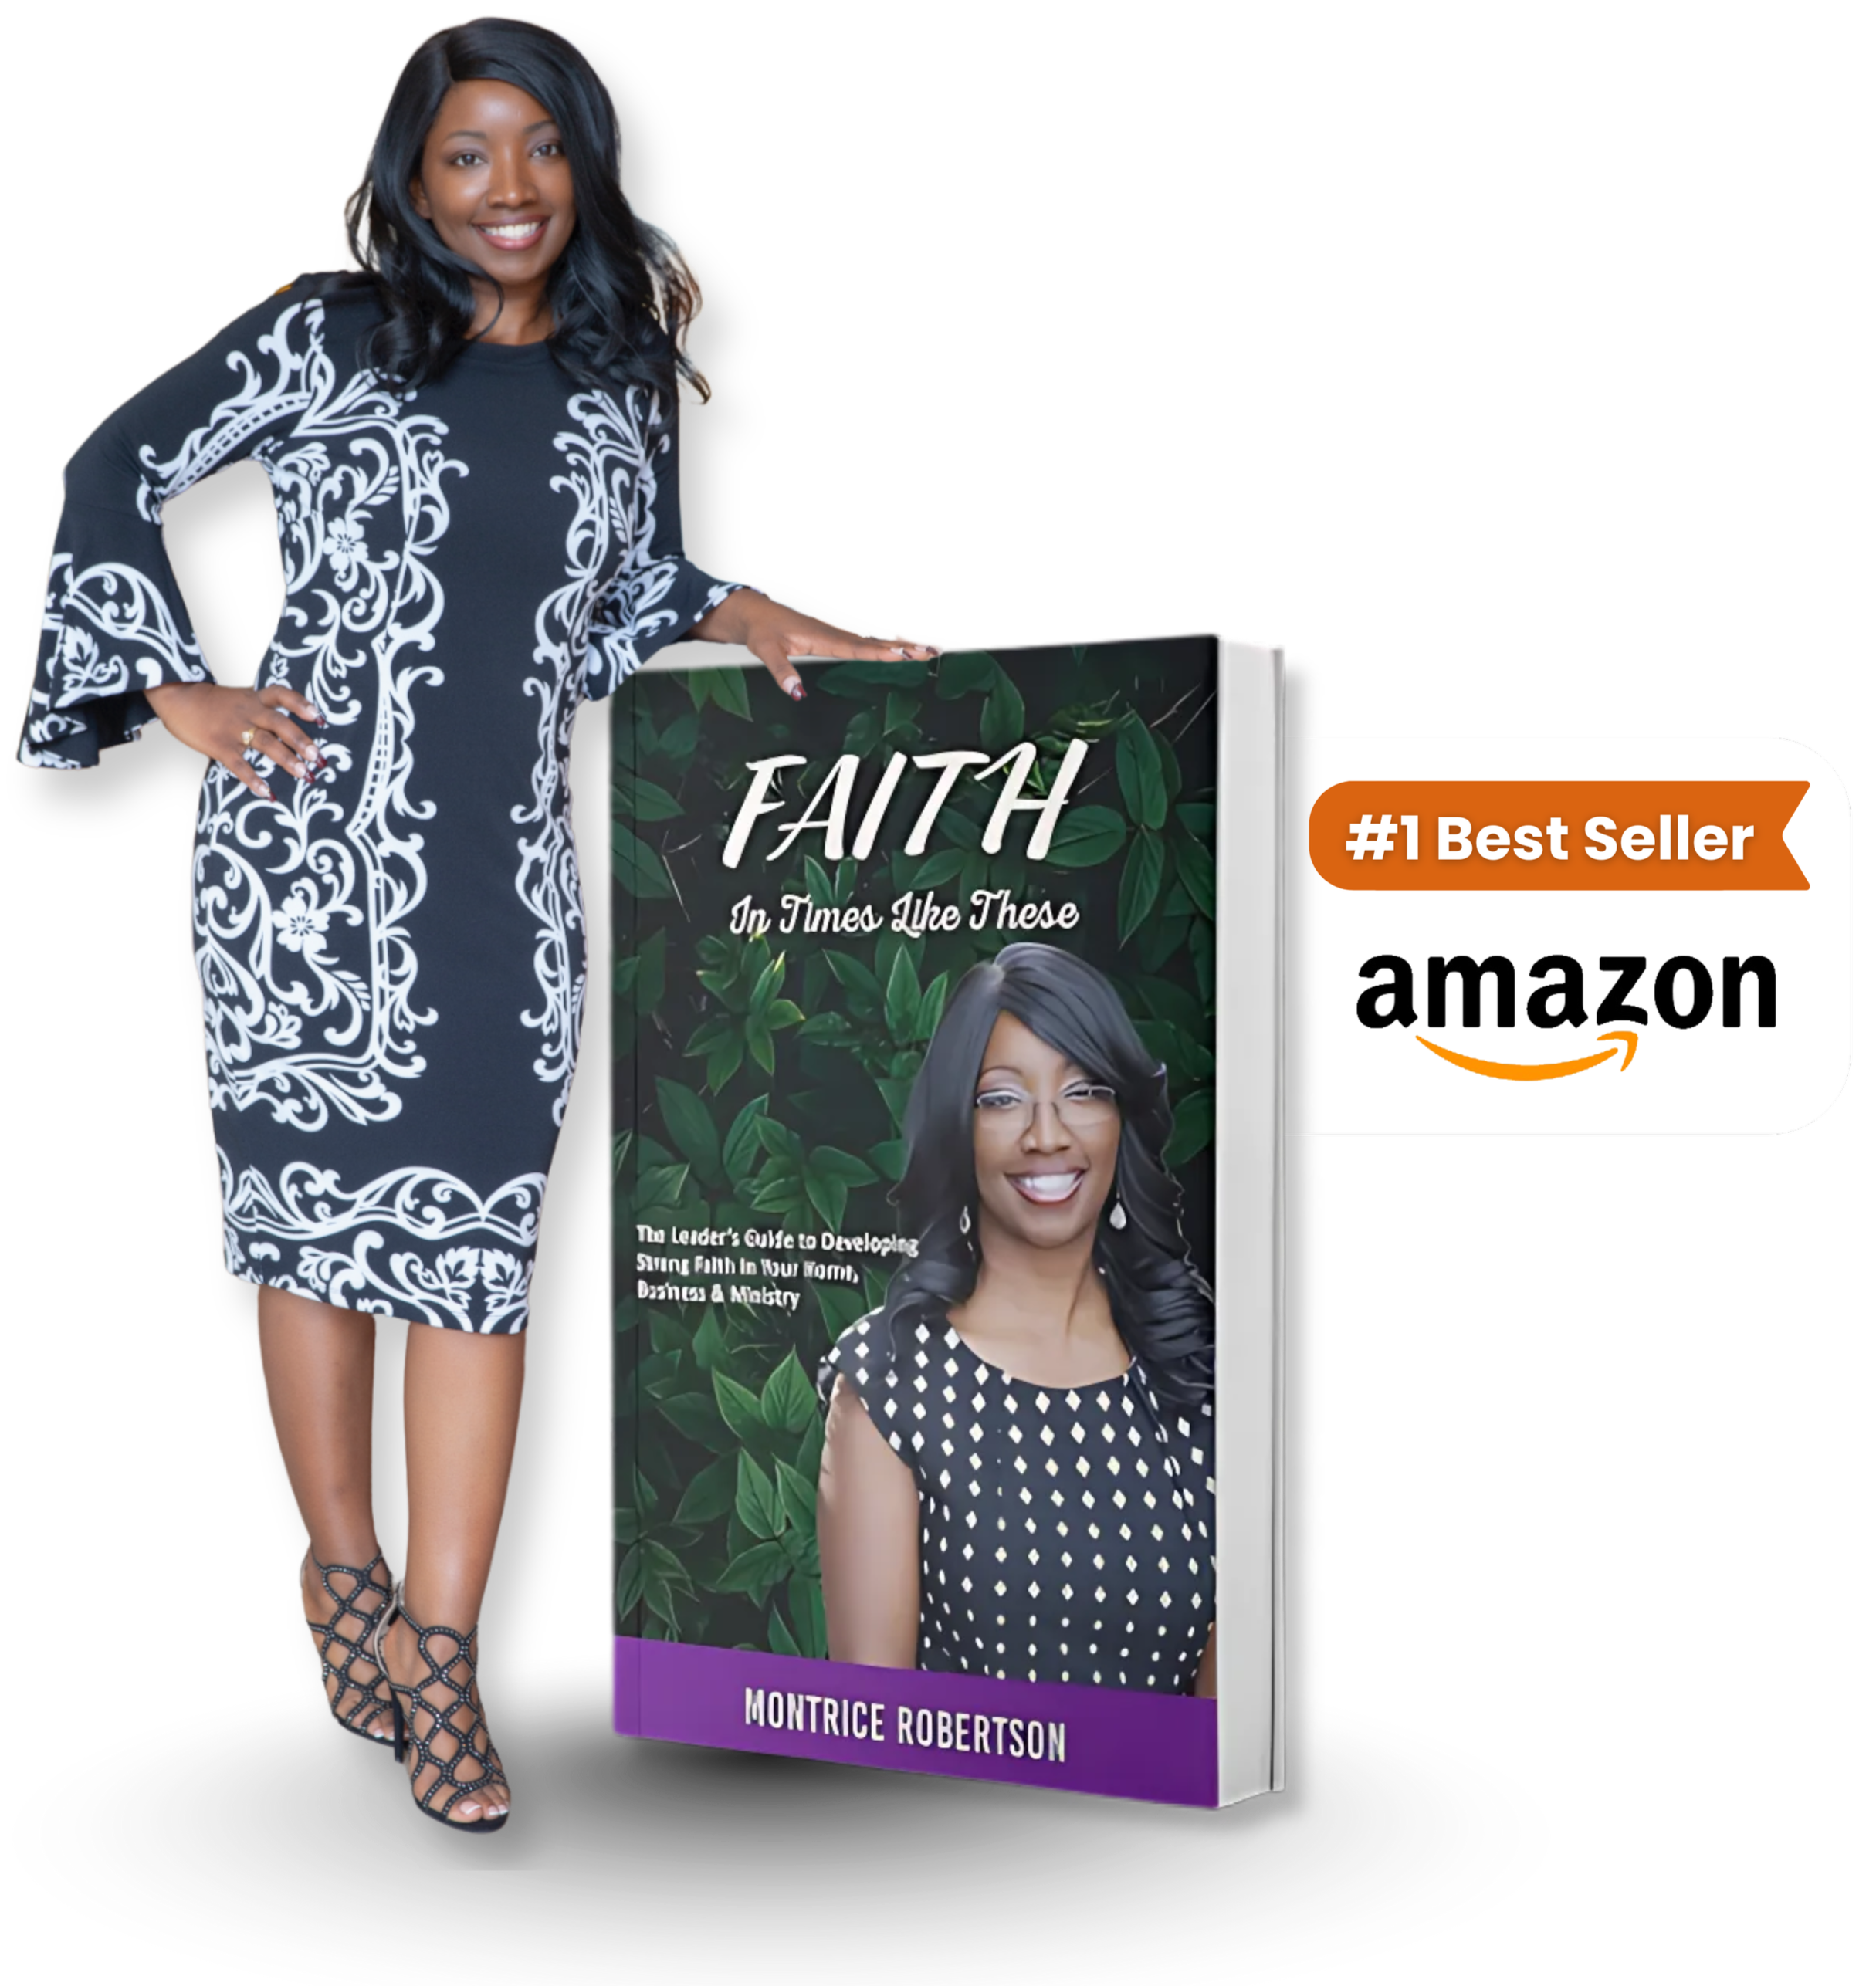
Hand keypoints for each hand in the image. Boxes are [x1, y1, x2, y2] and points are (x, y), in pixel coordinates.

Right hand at [143, 680, 326, 799]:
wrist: (176, 697)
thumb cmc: (213, 702)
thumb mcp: (240, 697)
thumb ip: (262, 708)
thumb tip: (290, 730)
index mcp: (254, 698)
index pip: (282, 694)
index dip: (301, 704)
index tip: (319, 717)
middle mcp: (248, 711)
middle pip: (279, 723)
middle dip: (300, 741)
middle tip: (318, 758)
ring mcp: (233, 728)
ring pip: (265, 743)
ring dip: (286, 759)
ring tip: (304, 774)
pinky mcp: (219, 745)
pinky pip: (239, 764)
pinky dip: (253, 778)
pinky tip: (267, 792)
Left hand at [691, 590, 941, 699]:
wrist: (753, 614)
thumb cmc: (760, 633)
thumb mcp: (766, 652)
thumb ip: (782, 673)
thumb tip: (797, 694)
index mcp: (826, 640)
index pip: (863, 649)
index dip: (888, 653)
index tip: (912, 654)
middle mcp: (837, 635)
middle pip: (880, 643)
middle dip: (909, 646)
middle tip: (937, 649)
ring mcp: (839, 635)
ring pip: (878, 640)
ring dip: (905, 643)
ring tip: (932, 647)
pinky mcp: (836, 637)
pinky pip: (869, 641)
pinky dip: (889, 642)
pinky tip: (902, 642)